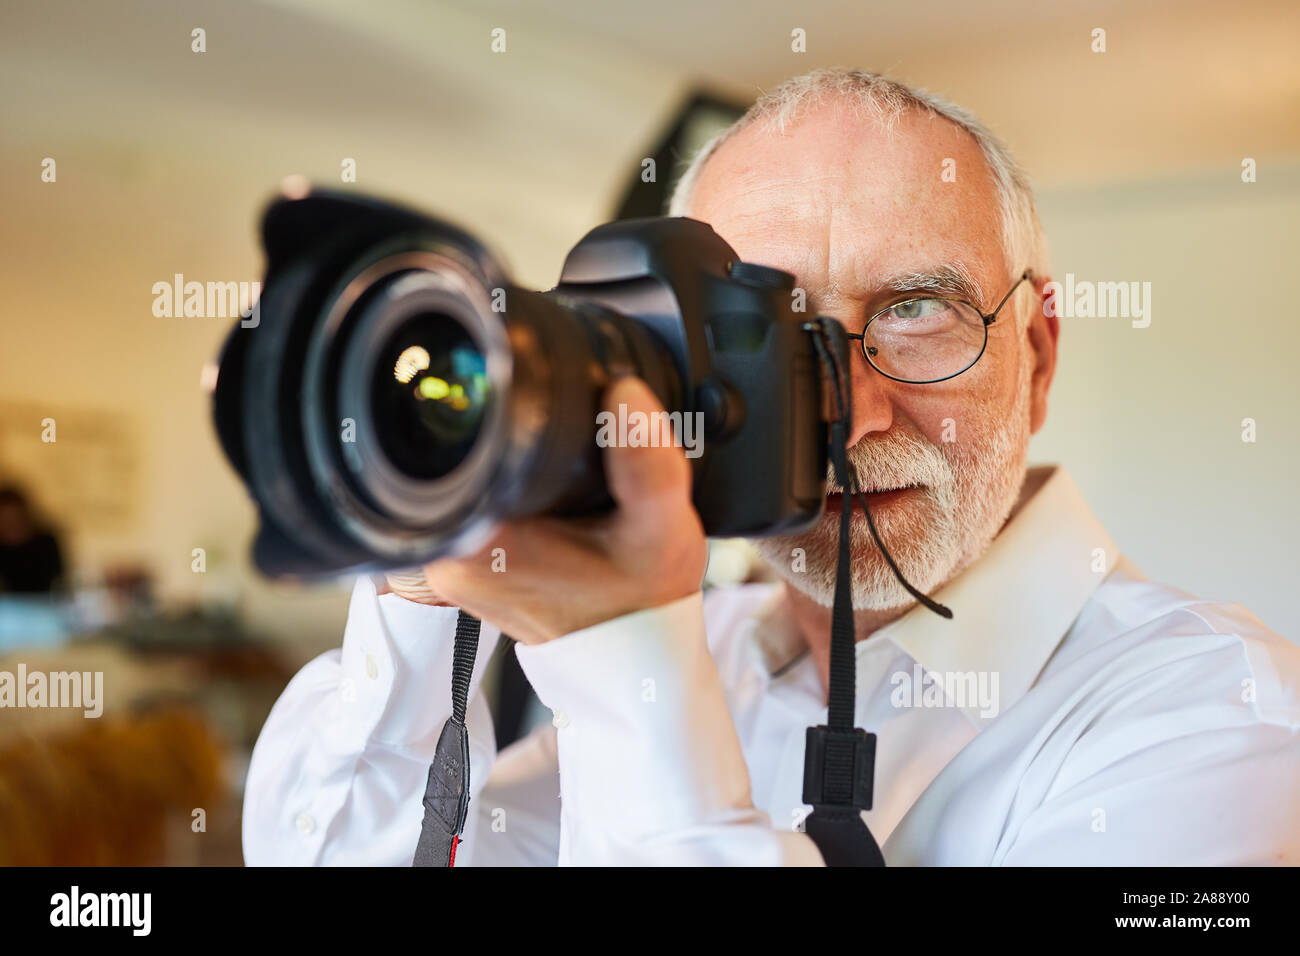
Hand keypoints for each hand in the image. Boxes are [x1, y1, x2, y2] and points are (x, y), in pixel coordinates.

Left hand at [395, 376, 706, 644]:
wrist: (638, 663)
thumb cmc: (642, 607)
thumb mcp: (661, 530)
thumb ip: (646, 463)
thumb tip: (622, 396)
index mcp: (477, 542)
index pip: (467, 440)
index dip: (511, 408)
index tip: (561, 418)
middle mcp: (450, 557)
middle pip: (469, 455)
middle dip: (522, 440)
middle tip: (578, 467)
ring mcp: (452, 567)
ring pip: (477, 479)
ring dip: (520, 469)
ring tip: (572, 489)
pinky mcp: (468, 568)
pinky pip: (485, 507)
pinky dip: (522, 497)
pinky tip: (559, 508)